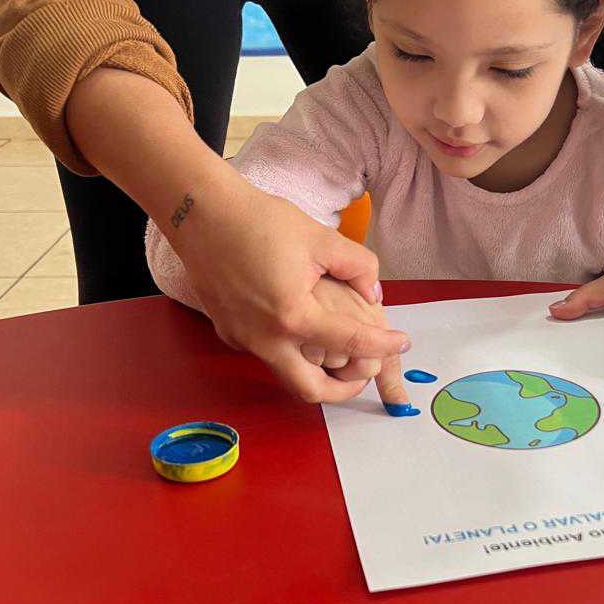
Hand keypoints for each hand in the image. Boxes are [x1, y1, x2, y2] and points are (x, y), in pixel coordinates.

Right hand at [177, 183, 409, 403]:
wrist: (201, 212)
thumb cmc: (261, 220)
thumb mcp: (321, 238)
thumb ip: (359, 267)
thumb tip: (375, 295)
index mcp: (294, 317)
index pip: (353, 343)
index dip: (385, 345)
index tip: (402, 342)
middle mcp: (265, 338)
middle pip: (312, 390)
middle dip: (344, 389)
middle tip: (366, 373)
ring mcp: (242, 339)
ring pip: (285, 373)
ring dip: (315, 371)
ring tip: (338, 351)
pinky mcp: (227, 332)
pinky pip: (265, 352)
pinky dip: (289, 351)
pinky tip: (300, 328)